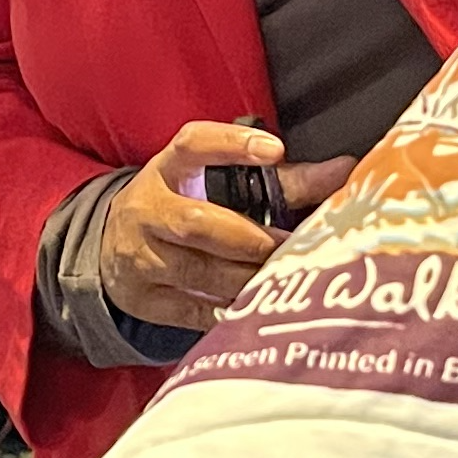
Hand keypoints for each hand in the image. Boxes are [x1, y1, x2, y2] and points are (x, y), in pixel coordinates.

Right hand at [100, 122, 355, 332]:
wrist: (111, 250)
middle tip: (291, 247)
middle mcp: (147, 211)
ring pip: (197, 273)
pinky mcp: (145, 299)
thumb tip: (346, 169)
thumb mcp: (213, 185)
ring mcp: (140, 258)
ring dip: (244, 279)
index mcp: (167, 170)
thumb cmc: (181, 207)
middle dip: (248, 239)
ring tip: (282, 282)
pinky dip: (228, 312)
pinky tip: (257, 310)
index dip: (231, 145)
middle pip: (196, 224)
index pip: (192, 145)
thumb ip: (281, 180)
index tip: (275, 150)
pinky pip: (192, 313)